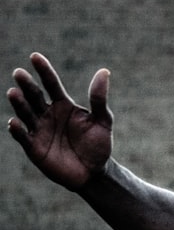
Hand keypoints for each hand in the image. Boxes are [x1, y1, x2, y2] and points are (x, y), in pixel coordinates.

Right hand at [7, 52, 112, 190]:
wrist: (94, 172)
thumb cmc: (98, 145)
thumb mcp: (102, 121)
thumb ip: (99, 99)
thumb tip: (104, 71)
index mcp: (63, 105)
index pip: (51, 84)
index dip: (44, 71)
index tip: (35, 57)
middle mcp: (47, 114)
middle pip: (34, 96)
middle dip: (26, 85)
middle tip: (19, 73)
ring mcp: (39, 129)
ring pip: (25, 113)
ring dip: (19, 104)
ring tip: (13, 93)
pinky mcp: (34, 147)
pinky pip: (23, 137)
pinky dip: (17, 130)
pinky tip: (14, 123)